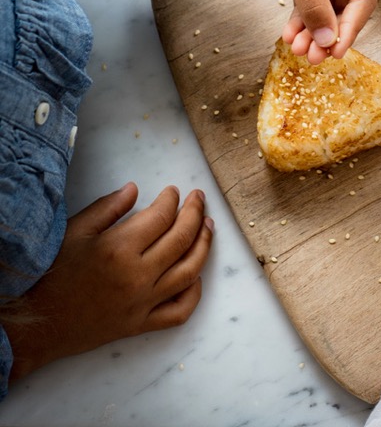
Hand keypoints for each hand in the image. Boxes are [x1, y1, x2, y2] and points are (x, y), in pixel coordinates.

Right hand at [5, 183, 212, 382]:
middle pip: (181, 239)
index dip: (172, 199)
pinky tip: (196, 275)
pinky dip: (194, 293)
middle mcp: (137, 276)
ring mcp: (142, 302)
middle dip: (195, 213)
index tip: (174, 191)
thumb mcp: (75, 232)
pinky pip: (179, 311)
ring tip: (208, 226)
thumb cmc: (53, 274)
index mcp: (119, 249)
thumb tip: (134, 188)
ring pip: (189, 271)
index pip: (161, 216)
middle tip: (199, 198)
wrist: (39, 324)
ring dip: (204, 245)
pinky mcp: (141, 324)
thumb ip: (108, 208)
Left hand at [204, 0, 376, 62]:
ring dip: (313, 32)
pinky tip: (289, 36)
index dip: (350, 29)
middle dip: (328, 33)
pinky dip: (301, 22)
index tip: (334, 53)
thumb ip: (315, 6)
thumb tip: (329, 41)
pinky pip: (309, 5)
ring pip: (326, 10)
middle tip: (311, 57)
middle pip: (345, 8)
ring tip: (296, 50)